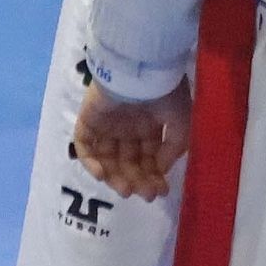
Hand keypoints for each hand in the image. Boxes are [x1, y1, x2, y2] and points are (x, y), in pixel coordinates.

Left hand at [73, 77, 192, 200]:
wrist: (142, 70)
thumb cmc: (165, 93)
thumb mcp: (180, 122)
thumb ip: (173, 148)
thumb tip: (161, 170)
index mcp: (148, 124)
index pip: (148, 157)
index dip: (153, 176)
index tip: (161, 191)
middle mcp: (127, 126)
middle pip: (128, 161)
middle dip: (137, 180)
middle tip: (145, 195)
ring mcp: (106, 124)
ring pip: (107, 158)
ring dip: (115, 177)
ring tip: (127, 191)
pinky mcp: (88, 120)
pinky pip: (85, 145)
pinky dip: (90, 163)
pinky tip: (103, 176)